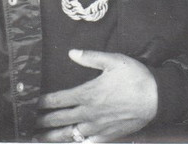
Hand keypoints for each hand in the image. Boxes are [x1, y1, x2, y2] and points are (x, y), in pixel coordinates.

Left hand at [35, 50, 157, 142]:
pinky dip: (76, 143)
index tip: (34, 103)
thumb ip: (91, 58)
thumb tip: (71, 53)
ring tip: (40, 137)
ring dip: (52, 136)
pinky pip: (86, 143)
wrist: (155, 98)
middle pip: (58, 119)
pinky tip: (71, 143)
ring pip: (68, 134)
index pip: (58, 99)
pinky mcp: (105, 136)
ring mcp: (95, 127)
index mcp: (87, 93)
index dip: (43, 102)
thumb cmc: (135, 77)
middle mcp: (87, 112)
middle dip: (42, 121)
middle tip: (31, 122)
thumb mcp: (114, 60)